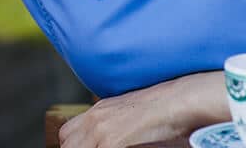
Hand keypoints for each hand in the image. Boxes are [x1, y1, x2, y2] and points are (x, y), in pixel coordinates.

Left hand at [59, 74, 221, 147]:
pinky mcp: (113, 143)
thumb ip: (113, 123)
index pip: (66, 133)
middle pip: (67, 144)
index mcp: (97, 111)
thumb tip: (112, 136)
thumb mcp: (129, 111)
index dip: (73, 145)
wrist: (178, 101)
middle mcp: (95, 119)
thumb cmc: (163, 107)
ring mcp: (102, 132)